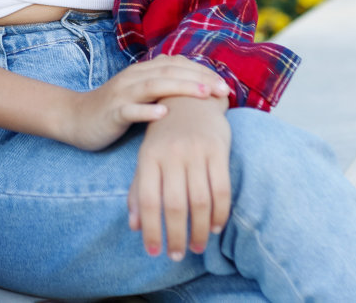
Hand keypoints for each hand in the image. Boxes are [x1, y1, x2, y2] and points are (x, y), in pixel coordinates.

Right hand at [60, 56, 229, 152]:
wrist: (74, 118)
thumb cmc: (114, 110)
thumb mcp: (140, 95)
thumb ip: (163, 89)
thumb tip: (200, 91)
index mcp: (142, 73)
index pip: (177, 65)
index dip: (203, 72)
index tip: (226, 85)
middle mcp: (132, 78)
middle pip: (169, 71)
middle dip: (200, 79)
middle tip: (225, 90)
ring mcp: (121, 94)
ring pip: (153, 86)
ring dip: (180, 88)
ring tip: (204, 94)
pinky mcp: (111, 113)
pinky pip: (129, 110)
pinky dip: (147, 111)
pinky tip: (163, 114)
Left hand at [130, 94, 231, 260]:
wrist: (189, 100)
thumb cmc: (164, 136)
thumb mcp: (146, 158)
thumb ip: (138, 190)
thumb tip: (134, 226)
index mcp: (148, 157)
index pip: (147, 200)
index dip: (150, 229)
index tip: (153, 252)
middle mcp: (170, 154)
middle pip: (173, 205)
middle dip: (175, 235)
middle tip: (178, 255)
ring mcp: (195, 152)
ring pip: (199, 201)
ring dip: (199, 230)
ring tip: (197, 246)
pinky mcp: (218, 151)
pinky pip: (222, 189)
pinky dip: (220, 213)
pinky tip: (216, 227)